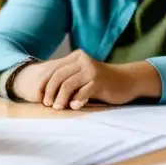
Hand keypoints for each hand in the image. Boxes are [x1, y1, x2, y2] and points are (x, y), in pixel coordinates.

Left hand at [12, 51, 134, 109]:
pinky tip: (75, 107)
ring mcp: (91, 70)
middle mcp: (83, 60)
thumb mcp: (83, 75)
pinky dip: (76, 101)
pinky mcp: (99, 81)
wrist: (126, 80)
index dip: (43, 84)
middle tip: (48, 105)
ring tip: (59, 107)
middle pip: (58, 76)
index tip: (39, 98)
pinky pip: (83, 92)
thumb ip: (68, 78)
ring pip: (68, 85)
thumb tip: (45, 92)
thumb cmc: (101, 82)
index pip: (53, 69)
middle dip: (50, 92)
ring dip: (60, 99)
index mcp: (76, 57)